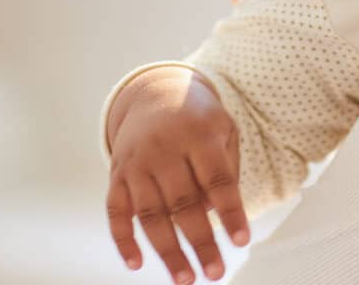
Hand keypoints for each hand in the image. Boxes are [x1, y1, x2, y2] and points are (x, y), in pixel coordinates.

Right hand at [106, 68, 249, 282]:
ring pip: (150, 213)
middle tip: (215, 273)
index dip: (230, 211)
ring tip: (185, 279)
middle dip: (200, 242)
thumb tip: (217, 217)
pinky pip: (115, 212)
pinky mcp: (116, 174)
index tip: (242, 241)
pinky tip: (136, 264)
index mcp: (199, 135)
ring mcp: (137, 163)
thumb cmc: (199, 121)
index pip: (218, 180)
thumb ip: (227, 170)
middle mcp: (164, 149)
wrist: (155, 93)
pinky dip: (123, 239)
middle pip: (184, 203)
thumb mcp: (224, 130)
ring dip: (167, 250)